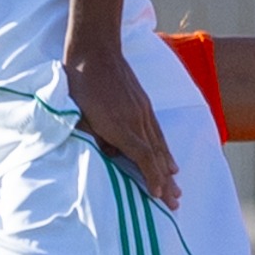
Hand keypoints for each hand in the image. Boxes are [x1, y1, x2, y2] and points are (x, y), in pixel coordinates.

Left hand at [67, 42, 179, 206]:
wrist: (95, 50)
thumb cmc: (79, 83)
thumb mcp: (78, 114)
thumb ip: (95, 137)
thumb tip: (110, 154)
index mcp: (119, 125)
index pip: (142, 157)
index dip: (151, 178)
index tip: (157, 196)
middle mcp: (136, 120)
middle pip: (156, 157)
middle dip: (165, 182)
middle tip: (175, 204)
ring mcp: (143, 111)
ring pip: (160, 146)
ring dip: (169, 171)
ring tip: (177, 189)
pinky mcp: (145, 104)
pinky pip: (158, 133)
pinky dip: (166, 151)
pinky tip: (171, 162)